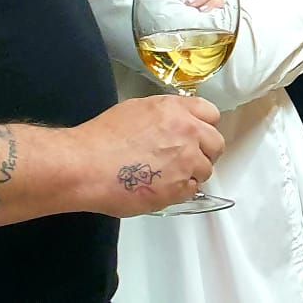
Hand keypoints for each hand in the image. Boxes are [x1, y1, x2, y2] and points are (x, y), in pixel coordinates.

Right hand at [72, 95, 224, 216]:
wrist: (85, 165)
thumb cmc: (101, 138)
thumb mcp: (136, 110)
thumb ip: (164, 114)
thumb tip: (174, 123)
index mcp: (176, 110)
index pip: (211, 114)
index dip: (204, 126)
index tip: (196, 135)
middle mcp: (188, 132)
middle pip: (216, 143)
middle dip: (205, 151)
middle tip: (187, 159)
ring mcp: (186, 161)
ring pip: (206, 169)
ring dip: (192, 173)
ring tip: (168, 176)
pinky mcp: (179, 187)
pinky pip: (192, 190)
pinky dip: (180, 192)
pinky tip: (160, 189)